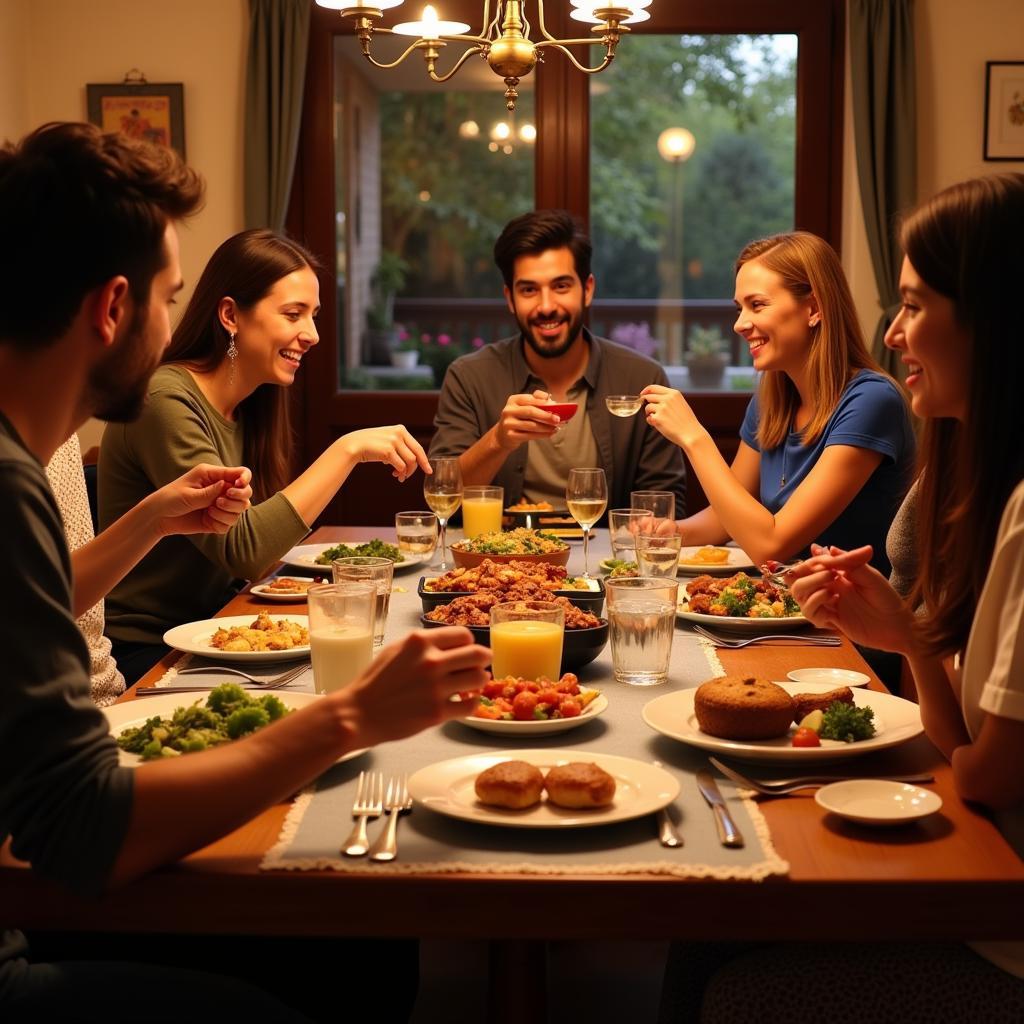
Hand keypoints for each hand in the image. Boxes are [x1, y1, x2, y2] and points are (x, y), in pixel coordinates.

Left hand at [147, 464, 251, 537]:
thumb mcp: (189, 494)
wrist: (159, 517)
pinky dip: (221, 522)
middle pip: (246, 492)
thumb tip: (229, 486)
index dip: (245, 479)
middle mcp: (220, 489)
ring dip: (228, 512)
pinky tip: (208, 519)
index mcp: (214, 476)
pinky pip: (230, 523)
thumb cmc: (170, 499)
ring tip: (210, 511)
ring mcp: (221, 505)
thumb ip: (210, 492)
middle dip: (238, 498)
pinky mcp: (218, 519)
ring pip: (240, 509)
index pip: (241, 473)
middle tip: (219, 501)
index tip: (238, 486)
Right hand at [339, 425, 430, 481]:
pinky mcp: (388, 451)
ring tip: (399, 476)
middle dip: (416, 468)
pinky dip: (399, 472)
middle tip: (410, 477)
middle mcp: (399, 433)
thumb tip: (412, 462)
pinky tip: (394, 474)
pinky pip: (401, 466)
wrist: (353, 445)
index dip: (424, 460)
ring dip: (406, 472)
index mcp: (401, 429)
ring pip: (410, 462)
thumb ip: (400, 446)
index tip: (428, 470)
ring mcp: (394, 441)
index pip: (418, 447)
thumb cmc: (370, 445)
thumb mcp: (387, 440)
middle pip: (416, 455)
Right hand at [342, 628, 490, 747]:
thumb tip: (452, 644)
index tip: (466, 651)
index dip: (468, 644)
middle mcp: (431, 661)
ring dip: (479, 682)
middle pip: (479, 654)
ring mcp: (435, 688)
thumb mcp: (397, 649)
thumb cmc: (376, 681)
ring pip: (479, 678)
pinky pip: (471, 705)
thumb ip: (424, 643)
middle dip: (483, 659)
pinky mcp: (437, 713)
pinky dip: (471, 704)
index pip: (464, 635)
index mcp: (420, 641)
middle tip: (480, 665)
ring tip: (471, 685)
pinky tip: (463, 702)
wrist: (359, 713)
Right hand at [493, 389, 560, 450]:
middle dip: (546, 415)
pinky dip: (542, 435)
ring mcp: (508, 423)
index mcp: (513, 400)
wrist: (502, 435)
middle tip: (558, 419)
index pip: (530, 399)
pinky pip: (529, 435)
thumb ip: (536, 402)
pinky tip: (550, 434)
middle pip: (530, 411)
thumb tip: (553, 403)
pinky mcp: (510, 435)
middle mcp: (509, 410)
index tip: (556, 405)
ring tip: (556, 428)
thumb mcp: (524, 407)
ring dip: (546, 427)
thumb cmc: (518, 419)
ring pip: (531, 425)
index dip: (543, 402)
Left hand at [640, 385, 705, 449]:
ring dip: (649, 413)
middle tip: (650, 411)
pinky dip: (651, 421)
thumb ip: (669, 398)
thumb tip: (653, 396)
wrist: (691, 433)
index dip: (645, 391)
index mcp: (673, 393)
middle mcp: (667, 399)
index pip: (653, 387)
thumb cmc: (686, 420)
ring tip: (658, 419)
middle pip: (648, 396)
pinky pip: (648, 418)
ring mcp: (662, 408)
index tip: (642, 395)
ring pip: (647, 407)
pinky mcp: (657, 418)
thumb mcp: (680, 403)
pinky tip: (659, 425)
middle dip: (646, 403)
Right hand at [788, 543, 915, 653]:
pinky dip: (815, 603)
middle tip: (828, 575)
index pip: (811, 564)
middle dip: (806, 574)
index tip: (826, 562)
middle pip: (797, 579)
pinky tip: (832, 600)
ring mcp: (827, 605)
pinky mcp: (829, 621)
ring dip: (809, 588)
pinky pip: (809, 613)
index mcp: (838, 575)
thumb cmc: (887, 599)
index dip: (812, 561)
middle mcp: (828, 588)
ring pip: (799, 595)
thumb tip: (828, 548)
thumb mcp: (871, 576)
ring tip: (830, 588)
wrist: (898, 627)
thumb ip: (850, 562)